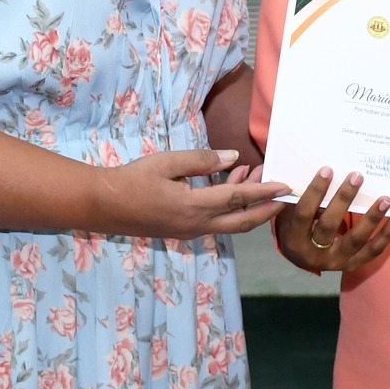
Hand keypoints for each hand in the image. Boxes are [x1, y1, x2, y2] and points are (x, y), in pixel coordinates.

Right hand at [93, 150, 290, 238]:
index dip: (265, 192)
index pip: (239, 199)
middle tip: (286, 195)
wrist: (103, 205)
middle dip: (267, 209)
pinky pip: (216, 220)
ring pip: (230, 221)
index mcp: (193, 207)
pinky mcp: (183, 229)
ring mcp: (190, 230)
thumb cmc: (133, 180)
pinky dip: (229, 205)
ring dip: (248, 204)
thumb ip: (202, 161)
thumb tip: (233, 157)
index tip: (286, 186)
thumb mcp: (167, 163)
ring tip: (257, 175)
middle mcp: (197, 224)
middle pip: (243, 221)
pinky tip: (231, 182)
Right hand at [273, 168, 389, 272]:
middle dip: (344, 199)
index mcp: (294, 240)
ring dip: (372, 218)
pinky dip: (386, 235)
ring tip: (385, 199)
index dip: (315, 191)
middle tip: (357, 176)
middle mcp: (314, 255)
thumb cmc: (295, 227)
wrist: (302, 256)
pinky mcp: (351, 265)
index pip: (304, 213)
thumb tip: (311, 176)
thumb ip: (296, 198)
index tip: (327, 170)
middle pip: (329, 225)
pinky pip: (372, 251)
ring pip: (356, 240)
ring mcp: (335, 262)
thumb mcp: (289, 214)